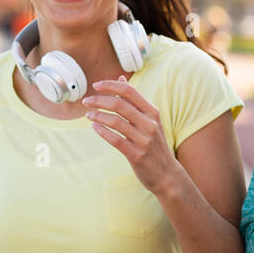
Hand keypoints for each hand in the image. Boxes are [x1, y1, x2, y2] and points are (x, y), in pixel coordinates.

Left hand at [82, 75, 181, 194]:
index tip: (95, 86)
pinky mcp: (137, 155)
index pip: (129, 91)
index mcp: (152, 112)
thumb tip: (120, 78)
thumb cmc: (154, 144)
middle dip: (99, 100)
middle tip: (86, 102)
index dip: (110, 85)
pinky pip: (115, 140)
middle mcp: (149, 124)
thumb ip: (134, 100)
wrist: (167, 174)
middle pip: (119, 104)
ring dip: (98, 116)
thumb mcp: (149, 120)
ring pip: (115, 121)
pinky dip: (102, 132)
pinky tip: (95, 128)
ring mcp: (143, 140)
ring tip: (89, 115)